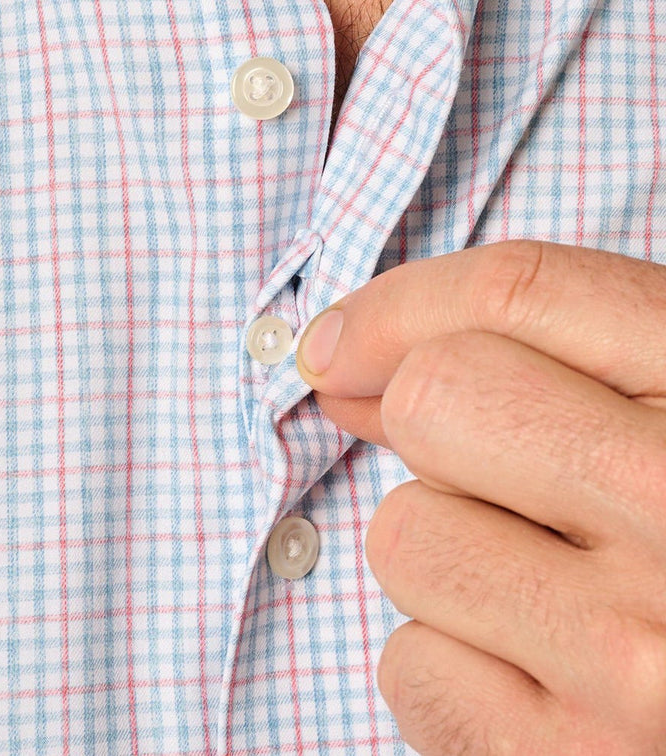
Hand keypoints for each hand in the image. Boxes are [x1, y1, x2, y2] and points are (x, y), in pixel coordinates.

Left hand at [293, 239, 665, 755]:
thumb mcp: (660, 422)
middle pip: (435, 398)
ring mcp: (636, 652)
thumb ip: (537, 363)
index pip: (518, 291)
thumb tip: (340, 362)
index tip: (338, 342)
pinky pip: (411, 666)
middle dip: (429, 435)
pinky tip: (541, 682)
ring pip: (407, 536)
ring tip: (545, 597)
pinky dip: (452, 674)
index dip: (398, 306)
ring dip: (446, 562)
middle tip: (498, 490)